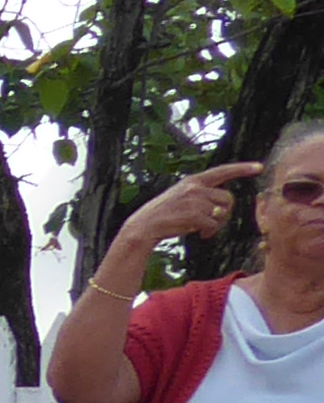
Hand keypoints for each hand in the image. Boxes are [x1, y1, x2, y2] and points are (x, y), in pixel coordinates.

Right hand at [118, 161, 263, 264]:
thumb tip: (222, 206)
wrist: (143, 227)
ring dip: (216, 224)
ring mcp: (194, 200)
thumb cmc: (163, 215)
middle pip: (228, 198)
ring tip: (203, 230)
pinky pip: (213, 224)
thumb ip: (200, 195)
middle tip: (214, 222)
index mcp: (193, 181)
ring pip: (221, 212)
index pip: (223, 171)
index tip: (259, 167)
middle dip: (225, 212)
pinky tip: (200, 235)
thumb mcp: (181, 197)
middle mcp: (195, 187)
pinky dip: (209, 232)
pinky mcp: (192, 214)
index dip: (242, 169)